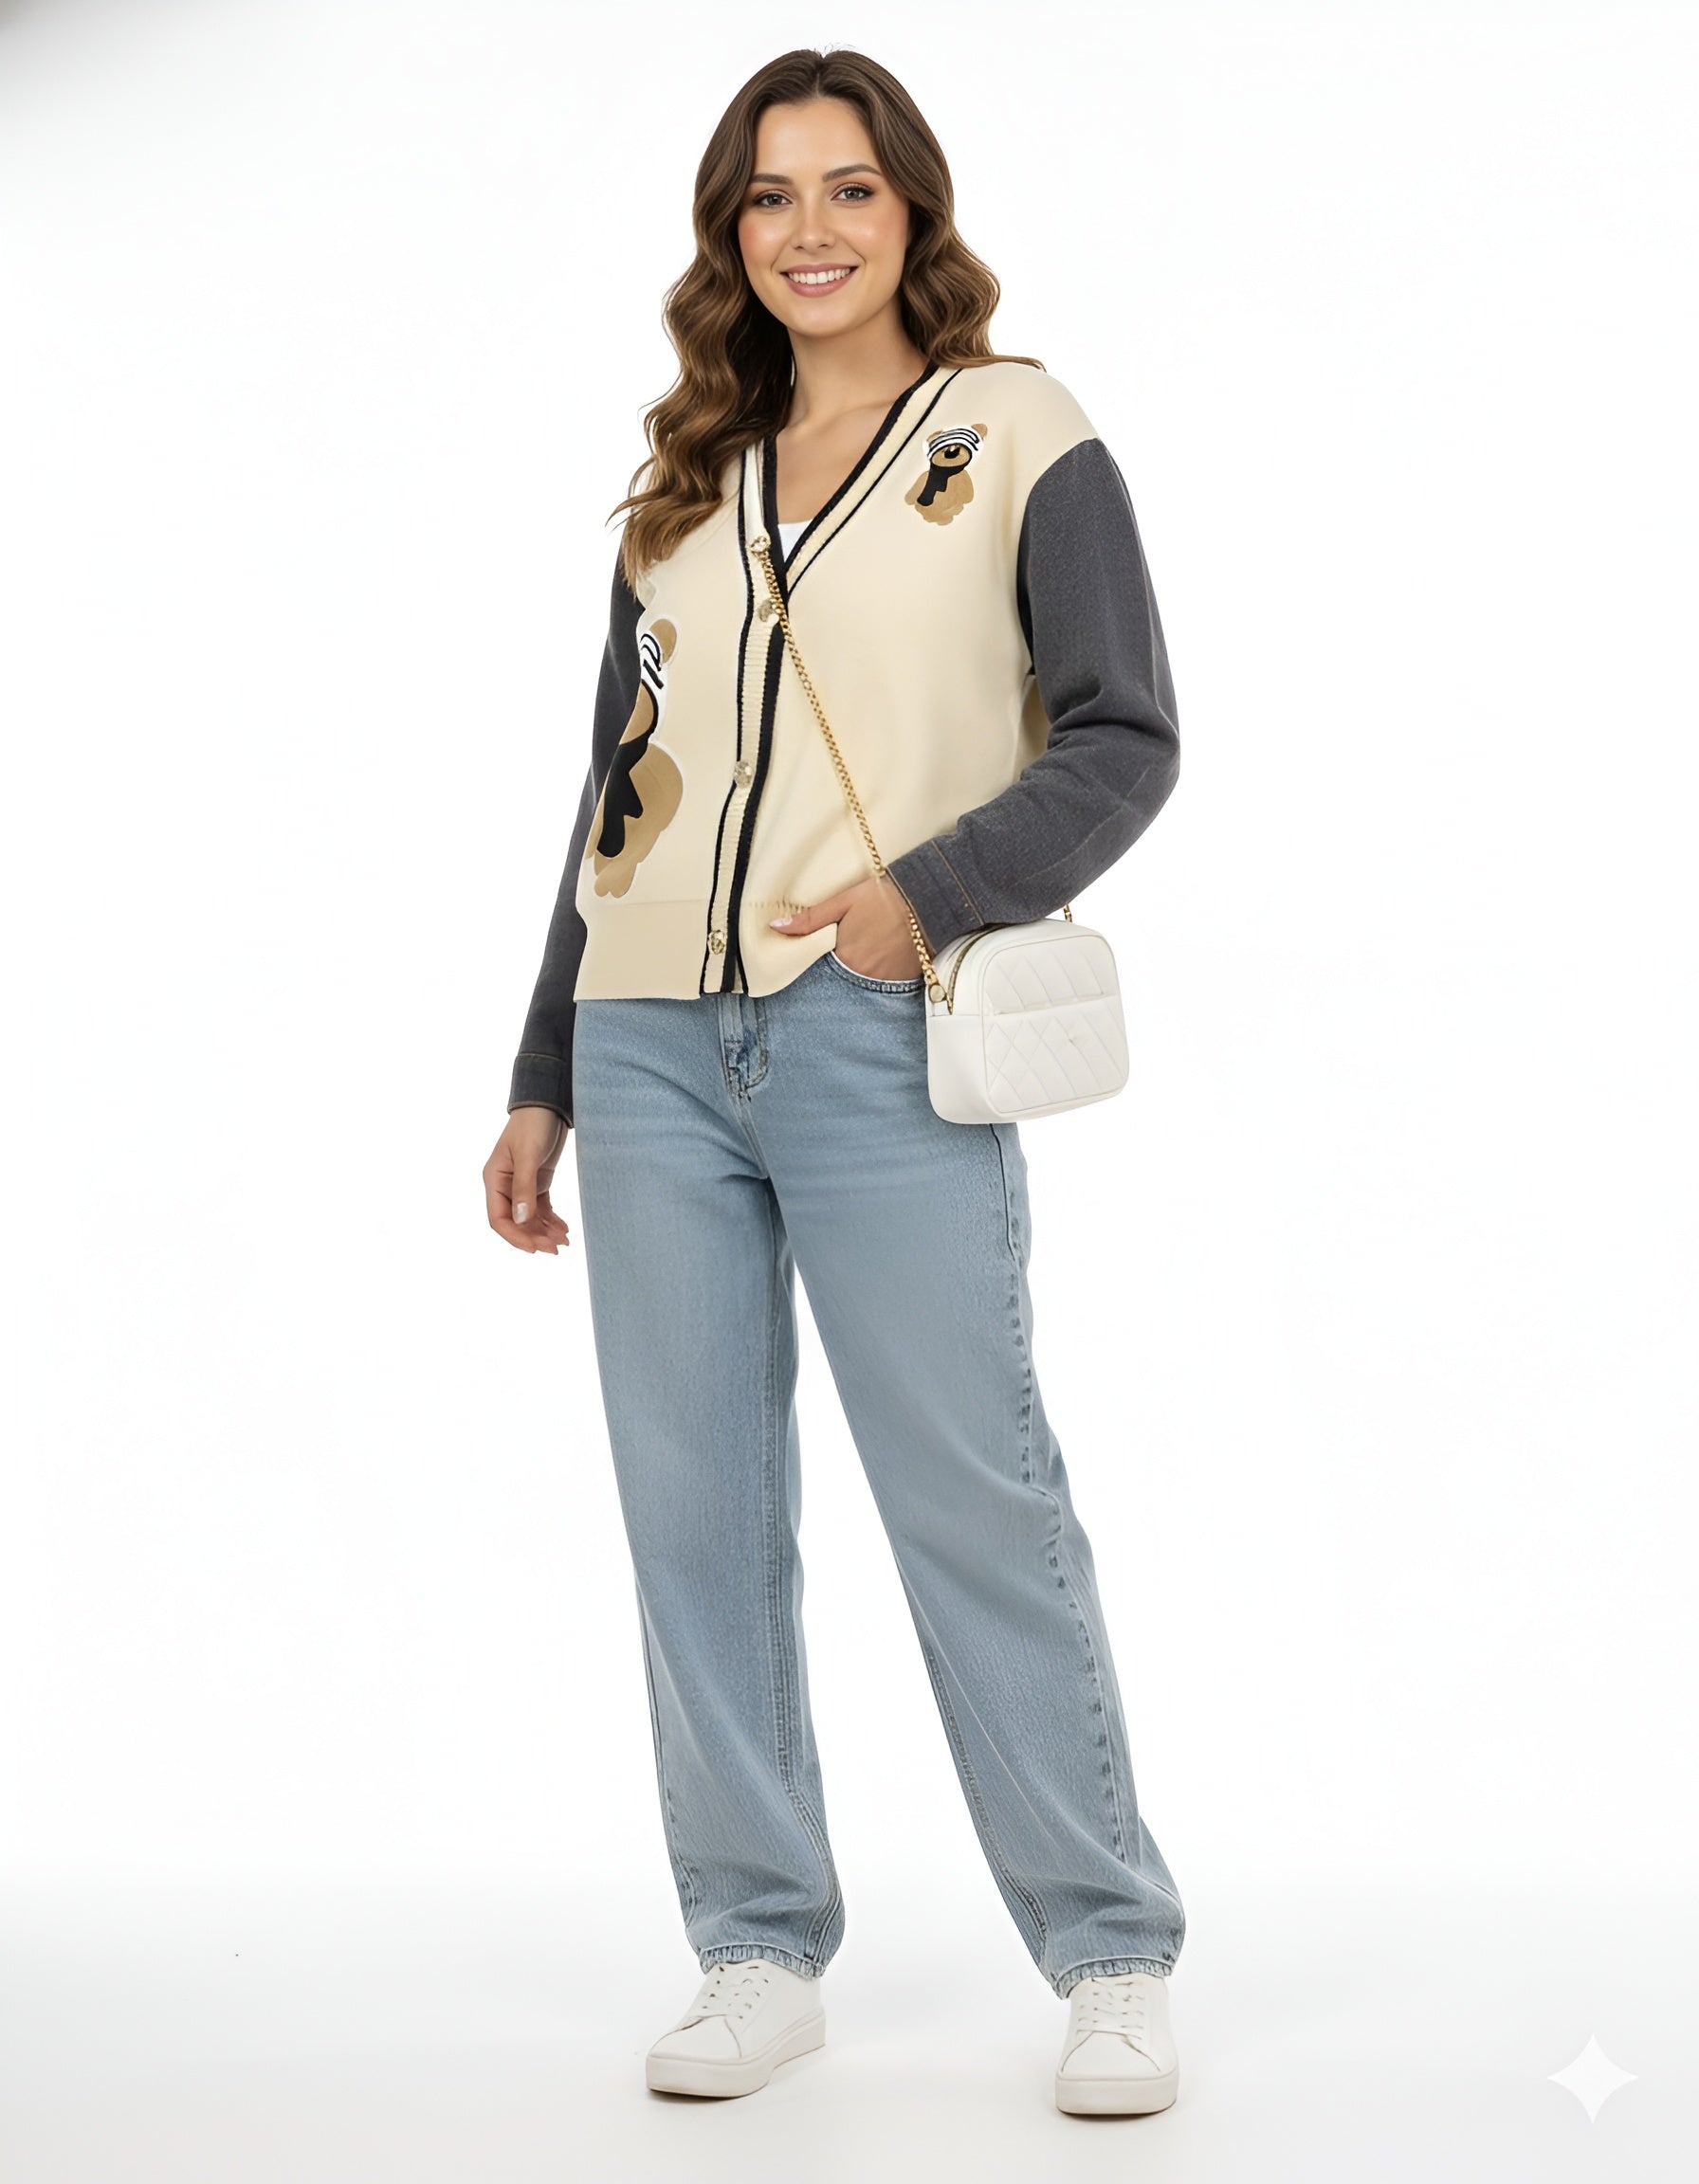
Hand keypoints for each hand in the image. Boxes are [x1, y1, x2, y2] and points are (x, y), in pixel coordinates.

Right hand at [485, 1105, 571, 1253]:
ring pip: (530, 1218)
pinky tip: (564, 1229)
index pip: (498, 1219)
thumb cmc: (533, 1123)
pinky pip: (541, 1209)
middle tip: (556, 1248)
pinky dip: (551, 1221)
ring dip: (545, 1231)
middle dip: (534, 1237)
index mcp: (494, 1179)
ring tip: (564, 1242)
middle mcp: (504, 1185)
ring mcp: (521, 1185)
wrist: (549, 1103)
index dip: (515, 1237)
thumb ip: (524, 1187)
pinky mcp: (537, 1181)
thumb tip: (521, 1221)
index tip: (535, 1248)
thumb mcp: (528, 1155)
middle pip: (516, 1222)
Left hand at [769, 873, 923, 979]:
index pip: (822, 970)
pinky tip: (888, 955)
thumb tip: (775, 927)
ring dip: (865, 971)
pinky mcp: (908, 979)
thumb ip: (809, 919)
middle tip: (854, 947)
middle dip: (845, 966)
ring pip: (867, 982)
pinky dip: (886, 972)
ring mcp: (888, 980)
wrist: (928, 898)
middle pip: (845, 978)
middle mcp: (864, 975)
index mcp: (845, 958)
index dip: (823, 960)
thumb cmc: (884, 897)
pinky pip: (891, 983)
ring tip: (873, 948)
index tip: (826, 952)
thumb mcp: (843, 901)